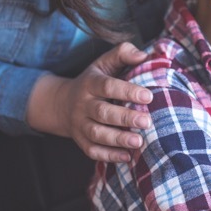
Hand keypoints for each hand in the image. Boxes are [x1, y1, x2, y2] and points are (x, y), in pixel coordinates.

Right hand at [27, 42, 152, 162]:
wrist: (62, 103)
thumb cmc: (93, 81)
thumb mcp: (104, 63)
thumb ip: (123, 53)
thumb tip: (144, 55)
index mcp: (90, 83)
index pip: (107, 86)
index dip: (127, 91)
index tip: (148, 96)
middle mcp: (82, 104)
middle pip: (102, 112)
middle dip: (124, 118)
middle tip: (147, 121)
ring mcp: (79, 124)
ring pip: (96, 134)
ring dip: (118, 140)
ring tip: (139, 142)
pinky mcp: (81, 141)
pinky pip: (92, 151)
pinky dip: (108, 156)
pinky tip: (127, 157)